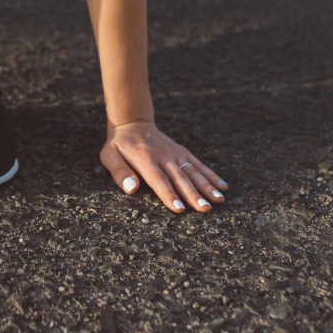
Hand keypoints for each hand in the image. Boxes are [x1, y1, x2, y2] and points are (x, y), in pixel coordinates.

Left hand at [100, 121, 227, 212]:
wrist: (133, 123)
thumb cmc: (119, 145)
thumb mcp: (109, 156)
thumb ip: (120, 172)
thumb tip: (132, 189)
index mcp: (145, 159)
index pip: (158, 180)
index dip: (169, 195)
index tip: (180, 209)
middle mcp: (163, 156)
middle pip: (180, 178)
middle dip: (193, 195)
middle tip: (205, 209)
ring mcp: (175, 153)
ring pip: (192, 171)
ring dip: (207, 186)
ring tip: (219, 200)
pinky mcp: (182, 152)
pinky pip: (198, 164)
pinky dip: (211, 175)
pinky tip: (222, 186)